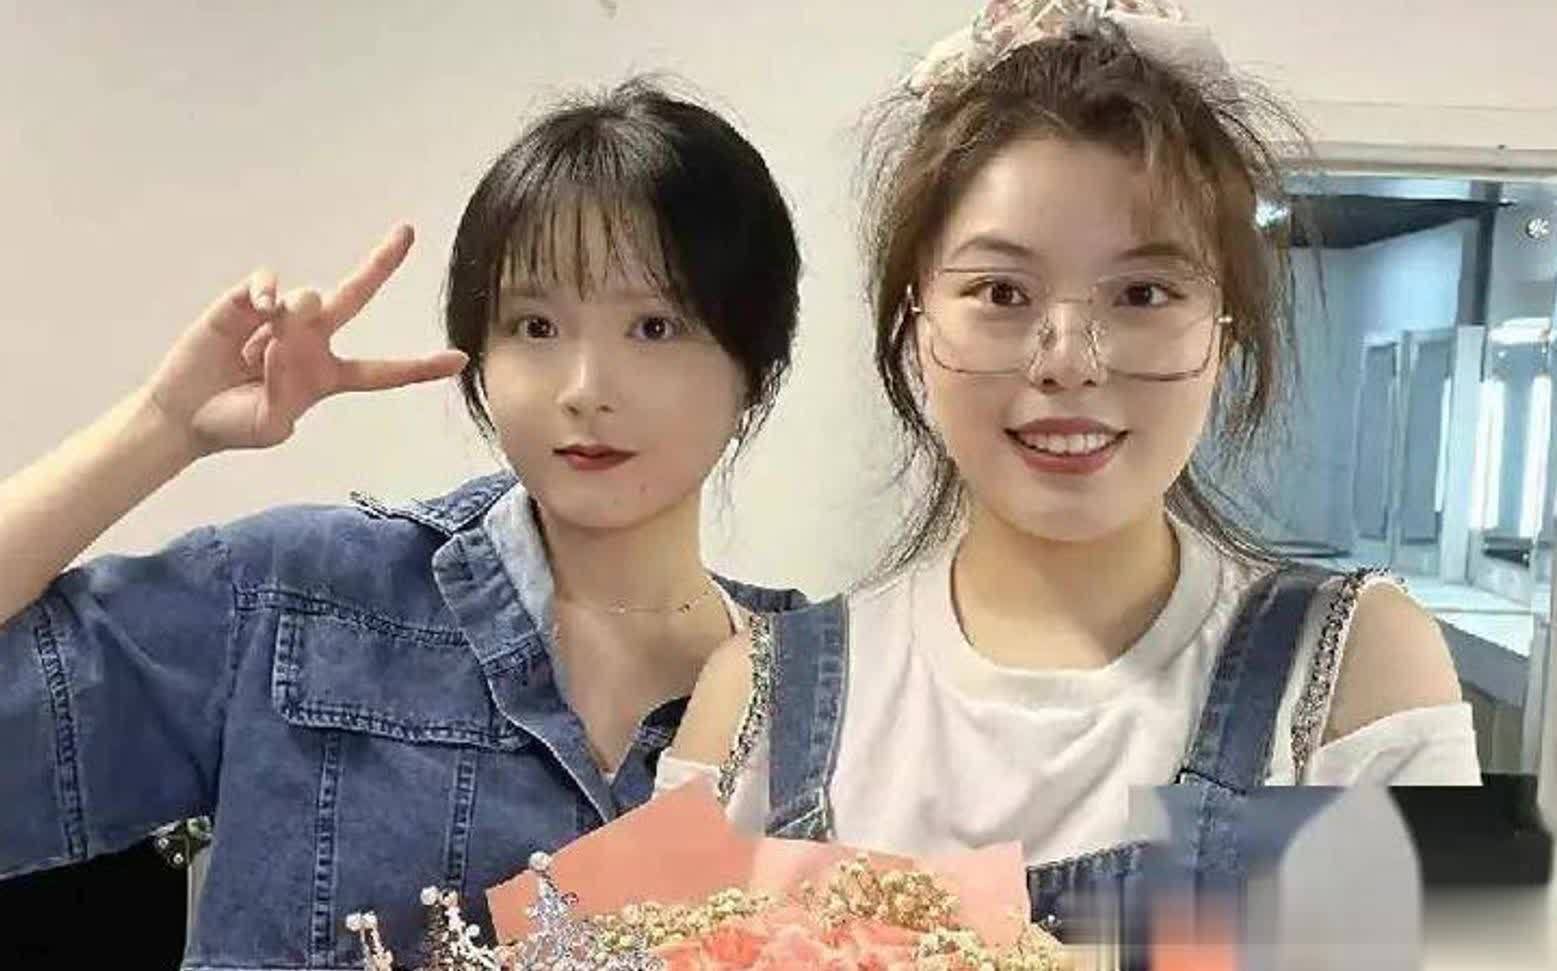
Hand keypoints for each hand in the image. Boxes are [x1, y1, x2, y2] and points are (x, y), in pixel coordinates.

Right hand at [142, 224, 467, 455]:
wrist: (184, 414)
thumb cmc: (235, 423)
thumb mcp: (271, 425)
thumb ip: (286, 393)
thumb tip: (285, 339)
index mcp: (329, 376)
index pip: (383, 372)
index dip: (420, 367)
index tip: (460, 360)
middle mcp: (312, 340)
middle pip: (356, 295)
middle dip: (382, 262)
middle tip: (407, 231)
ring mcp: (280, 317)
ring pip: (308, 299)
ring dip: (291, 321)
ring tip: (258, 351)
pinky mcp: (245, 301)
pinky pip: (269, 284)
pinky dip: (267, 292)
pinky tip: (258, 307)